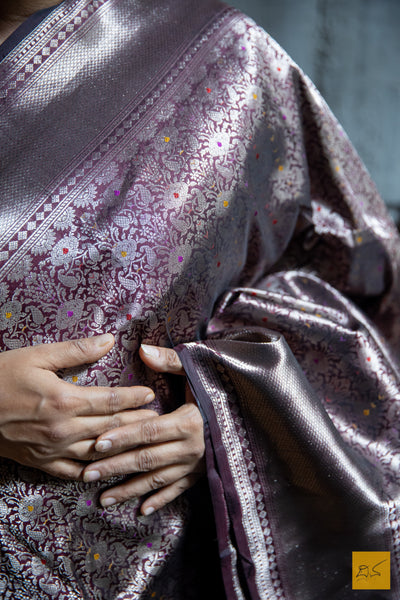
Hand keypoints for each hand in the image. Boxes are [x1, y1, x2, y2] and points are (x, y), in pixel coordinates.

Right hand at [0, 334, 155, 478]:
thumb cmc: (1, 376)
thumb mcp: (37, 356)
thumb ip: (76, 351)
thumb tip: (108, 340)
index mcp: (66, 400)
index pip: (111, 400)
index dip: (134, 397)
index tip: (150, 395)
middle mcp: (64, 429)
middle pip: (111, 426)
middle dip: (137, 422)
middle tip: (158, 420)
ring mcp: (53, 449)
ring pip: (98, 451)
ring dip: (123, 446)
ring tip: (142, 442)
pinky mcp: (41, 462)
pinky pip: (73, 472)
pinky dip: (94, 471)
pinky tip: (108, 469)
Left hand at [82, 345, 205, 514]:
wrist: (255, 410)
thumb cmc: (221, 387)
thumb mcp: (198, 370)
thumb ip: (170, 361)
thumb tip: (142, 349)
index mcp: (189, 421)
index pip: (149, 431)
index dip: (123, 437)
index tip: (97, 444)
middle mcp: (192, 447)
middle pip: (147, 458)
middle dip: (116, 467)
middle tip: (86, 474)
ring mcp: (197, 464)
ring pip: (158, 479)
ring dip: (130, 490)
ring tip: (102, 499)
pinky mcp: (202, 473)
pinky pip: (178, 490)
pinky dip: (160, 500)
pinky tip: (141, 511)